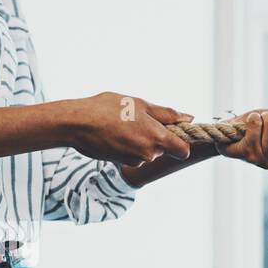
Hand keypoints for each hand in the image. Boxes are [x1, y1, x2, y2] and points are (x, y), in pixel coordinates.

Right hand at [63, 92, 192, 166]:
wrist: (77, 123)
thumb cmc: (108, 109)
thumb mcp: (140, 104)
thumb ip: (167, 114)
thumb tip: (189, 118)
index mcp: (157, 138)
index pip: (183, 151)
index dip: (181, 142)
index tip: (174, 131)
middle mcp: (149, 153)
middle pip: (163, 148)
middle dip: (155, 135)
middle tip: (138, 118)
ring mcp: (135, 160)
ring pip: (147, 150)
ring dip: (140, 138)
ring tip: (122, 123)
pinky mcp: (122, 162)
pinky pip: (133, 153)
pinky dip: (128, 144)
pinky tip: (115, 131)